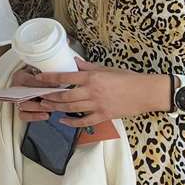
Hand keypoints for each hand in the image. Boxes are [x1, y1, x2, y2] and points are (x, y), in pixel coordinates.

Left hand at [16, 56, 162, 126]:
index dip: (49, 78)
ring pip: (71, 108)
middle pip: (65, 95)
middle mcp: (92, 91)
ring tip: (45, 106)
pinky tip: (62, 120)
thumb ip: (88, 67)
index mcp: (92, 77)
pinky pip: (84, 121)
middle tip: (38, 96)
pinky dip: (71, 122)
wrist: (146, 92)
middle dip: (49, 96)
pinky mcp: (103, 116)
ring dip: (56, 108)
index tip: (38, 78)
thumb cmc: (128, 78)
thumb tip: (74, 61)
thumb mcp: (106, 68)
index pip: (65, 77)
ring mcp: (97, 105)